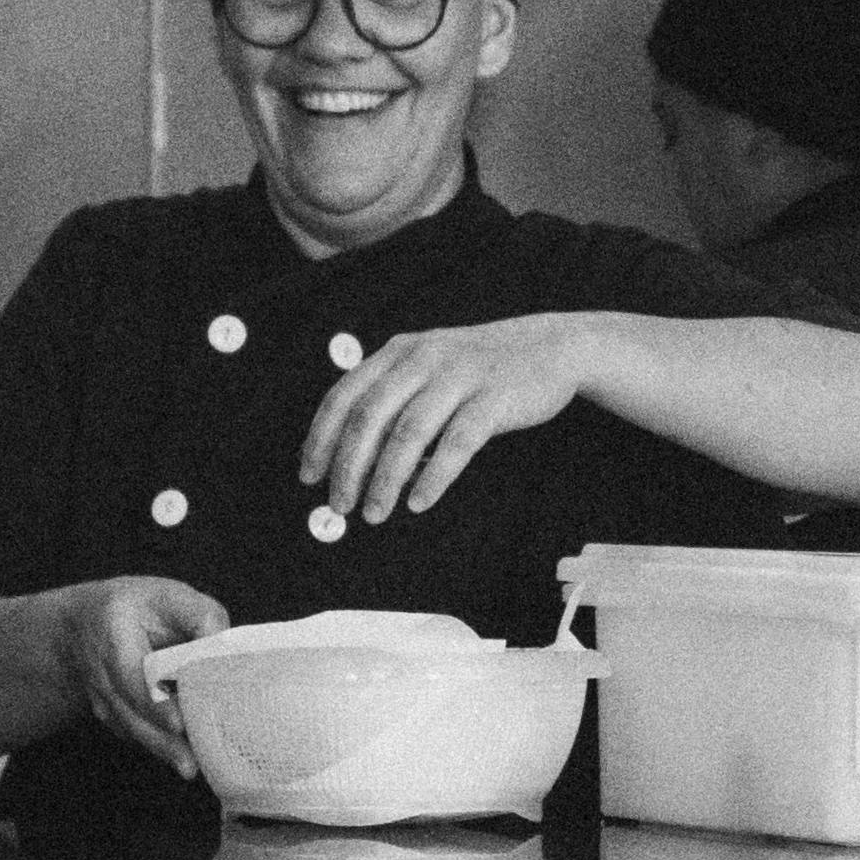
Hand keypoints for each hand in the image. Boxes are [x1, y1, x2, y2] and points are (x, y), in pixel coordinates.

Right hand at [54, 570, 228, 774]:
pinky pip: (132, 733)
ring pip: (130, 729)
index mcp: (113, 635)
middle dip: (161, 739)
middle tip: (190, 762)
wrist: (85, 623)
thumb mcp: (169, 596)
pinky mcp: (108, 713)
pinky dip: (155, 746)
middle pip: (130, 712)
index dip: (154, 702)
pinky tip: (180, 757)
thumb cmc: (138, 607)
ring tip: (190, 767)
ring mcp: (100, 697)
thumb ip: (201, 616)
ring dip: (160, 750)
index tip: (178, 723)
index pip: (131, 675)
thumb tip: (221, 647)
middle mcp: (100, 671)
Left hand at [300, 311, 594, 523]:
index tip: (309, 476)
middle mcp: (424, 358)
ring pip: (409, 432)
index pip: (345, 395)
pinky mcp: (494, 398)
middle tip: (340, 504)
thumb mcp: (429, 366)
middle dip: (348, 466)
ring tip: (375, 512)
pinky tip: (420, 500)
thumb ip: (393, 399)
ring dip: (386, 478)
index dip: (321, 438)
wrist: (549, 347)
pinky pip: (457, 442)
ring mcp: (460, 376)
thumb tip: (351, 458)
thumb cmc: (479, 368)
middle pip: (371, 416)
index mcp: (399, 351)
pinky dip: (434, 475)